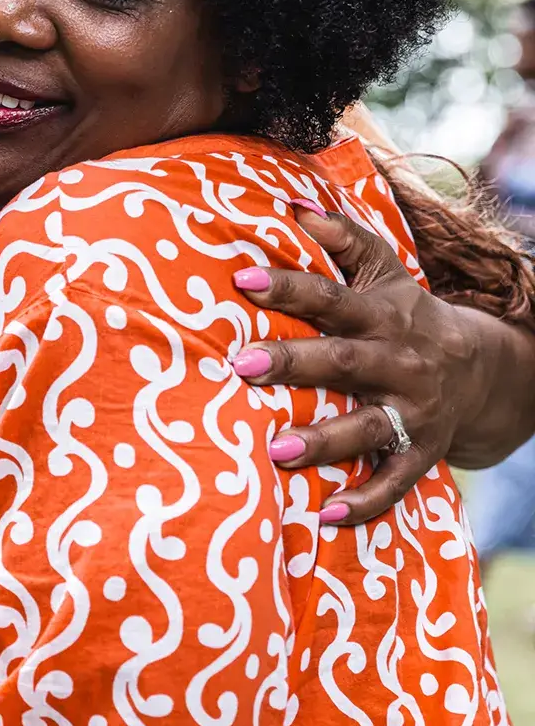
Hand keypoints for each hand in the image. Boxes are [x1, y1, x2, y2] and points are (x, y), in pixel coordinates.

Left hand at [228, 205, 483, 524]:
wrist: (482, 369)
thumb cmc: (404, 314)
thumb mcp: (384, 272)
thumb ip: (343, 239)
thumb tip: (294, 208)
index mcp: (381, 316)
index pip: (331, 296)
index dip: (289, 286)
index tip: (241, 280)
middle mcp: (397, 363)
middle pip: (342, 362)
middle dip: (293, 363)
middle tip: (242, 365)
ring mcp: (410, 412)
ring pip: (365, 428)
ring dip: (322, 440)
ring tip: (276, 451)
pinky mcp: (420, 453)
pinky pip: (393, 484)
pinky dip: (363, 502)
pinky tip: (326, 517)